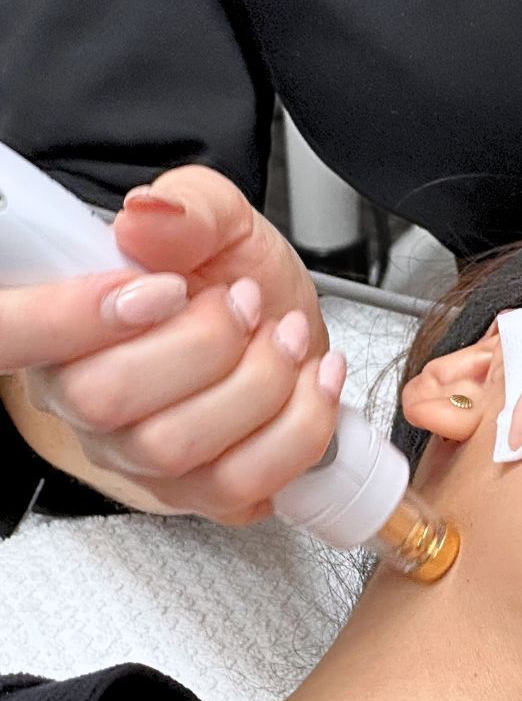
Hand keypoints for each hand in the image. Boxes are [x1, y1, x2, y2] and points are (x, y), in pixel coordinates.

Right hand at [1, 166, 344, 523]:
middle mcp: (86, 404)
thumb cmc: (239, 282)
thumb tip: (148, 216)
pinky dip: (297, 426)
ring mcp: (142, 460)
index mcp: (60, 328)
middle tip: (247, 304)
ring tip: (287, 337)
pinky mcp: (203, 493)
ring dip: (258, 383)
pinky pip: (241, 484)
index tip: (164, 289)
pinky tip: (312, 381)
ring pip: (177, 447)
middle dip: (204, 343)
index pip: (6, 335)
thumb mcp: (221, 221)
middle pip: (106, 398)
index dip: (71, 316)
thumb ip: (188, 207)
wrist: (287, 329)